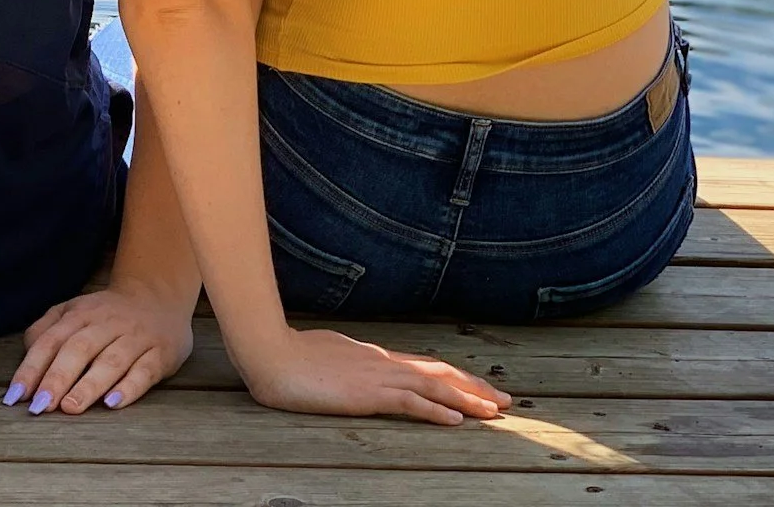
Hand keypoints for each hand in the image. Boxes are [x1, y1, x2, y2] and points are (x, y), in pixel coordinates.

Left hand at [8, 284, 195, 414]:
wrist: (159, 298)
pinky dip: (128, 388)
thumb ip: (45, 330)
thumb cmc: (106, 315)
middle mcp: (107, 324)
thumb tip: (26, 358)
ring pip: (111, 361)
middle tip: (40, 406)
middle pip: (79, 349)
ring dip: (88, 385)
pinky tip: (112, 403)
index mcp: (80, 314)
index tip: (16, 396)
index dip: (32, 368)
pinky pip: (144, 371)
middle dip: (57, 378)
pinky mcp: (160, 354)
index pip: (51, 341)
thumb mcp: (73, 312)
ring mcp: (135, 338)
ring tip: (70, 407)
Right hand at [235, 325, 511, 423]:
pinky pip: (410, 402)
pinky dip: (436, 411)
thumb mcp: (323, 356)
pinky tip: (456, 422)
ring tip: (494, 411)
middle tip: (504, 400)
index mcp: (372, 356)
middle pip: (438, 373)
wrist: (268, 351)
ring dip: (467, 399)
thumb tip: (351, 369)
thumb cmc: (286, 355)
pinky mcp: (366, 394)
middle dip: (473, 386)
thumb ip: (344, 363)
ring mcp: (376, 376)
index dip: (454, 377)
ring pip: (433, 386)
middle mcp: (381, 362)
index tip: (477, 386)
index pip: (422, 366)